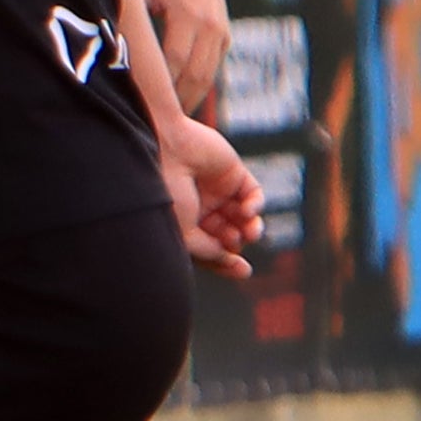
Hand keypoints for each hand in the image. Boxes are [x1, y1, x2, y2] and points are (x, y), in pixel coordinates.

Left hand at [137, 0, 231, 114]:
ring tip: (166, 123)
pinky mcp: (225, 40)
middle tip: (155, 124)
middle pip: (194, 75)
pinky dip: (195, 91)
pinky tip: (177, 106)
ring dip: (187, 102)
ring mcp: (221, 34)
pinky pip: (211, 73)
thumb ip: (131, 19)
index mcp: (187, 13)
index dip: (162, 85)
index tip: (144, 105)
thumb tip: (106, 50)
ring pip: (206, 79)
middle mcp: (209, 26)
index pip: (175, 58)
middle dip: (176, 102)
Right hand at [159, 115, 264, 278]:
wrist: (165, 149)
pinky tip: (247, 210)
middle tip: (236, 243)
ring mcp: (216, 190)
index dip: (225, 262)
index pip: (208, 248)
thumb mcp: (183, 232)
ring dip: (252, 228)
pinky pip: (253, 194)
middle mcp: (199, 208)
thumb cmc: (164, 190)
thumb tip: (230, 258)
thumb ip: (208, 250)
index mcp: (181, 224)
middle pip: (228, 235)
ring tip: (251, 232)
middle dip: (237, 243)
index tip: (242, 271)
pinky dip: (256, 205)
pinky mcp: (233, 172)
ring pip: (244, 217)